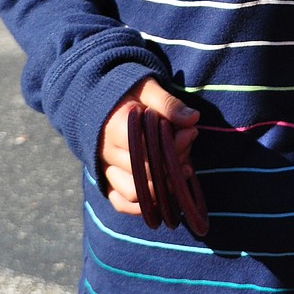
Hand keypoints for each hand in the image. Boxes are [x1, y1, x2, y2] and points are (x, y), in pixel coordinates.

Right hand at [99, 77, 199, 215]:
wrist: (100, 100)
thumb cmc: (129, 93)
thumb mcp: (148, 88)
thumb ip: (168, 104)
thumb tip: (192, 118)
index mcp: (115, 126)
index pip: (145, 147)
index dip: (172, 146)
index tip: (190, 133)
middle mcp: (106, 151)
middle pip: (144, 171)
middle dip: (172, 163)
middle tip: (188, 148)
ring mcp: (105, 169)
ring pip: (133, 192)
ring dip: (162, 186)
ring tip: (182, 169)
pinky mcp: (106, 181)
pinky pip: (120, 202)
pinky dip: (142, 206)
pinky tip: (164, 194)